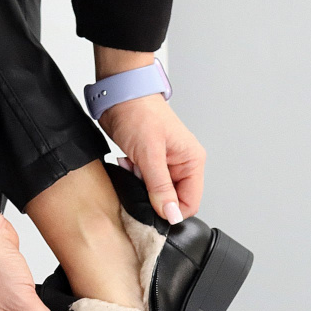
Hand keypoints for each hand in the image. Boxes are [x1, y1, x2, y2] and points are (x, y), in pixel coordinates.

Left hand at [99, 93, 205, 222]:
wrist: (119, 95)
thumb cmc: (139, 113)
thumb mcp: (150, 155)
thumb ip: (161, 187)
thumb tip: (172, 214)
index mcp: (192, 161)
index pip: (190, 202)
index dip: (172, 210)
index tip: (152, 207)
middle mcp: (181, 164)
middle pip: (171, 200)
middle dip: (152, 195)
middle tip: (139, 177)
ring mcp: (165, 165)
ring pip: (154, 193)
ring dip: (140, 185)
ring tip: (133, 164)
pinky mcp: (148, 163)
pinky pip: (142, 183)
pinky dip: (133, 177)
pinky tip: (128, 161)